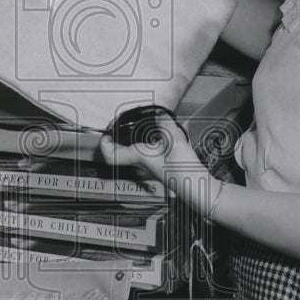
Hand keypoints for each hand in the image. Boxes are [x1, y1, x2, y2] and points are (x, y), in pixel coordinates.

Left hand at [98, 115, 214, 211]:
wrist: (195, 185)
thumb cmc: (183, 170)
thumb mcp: (174, 141)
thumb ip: (165, 124)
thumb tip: (160, 115)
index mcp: (139, 157)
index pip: (111, 156)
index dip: (104, 144)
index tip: (106, 132)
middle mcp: (142, 162)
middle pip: (119, 151)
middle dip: (115, 137)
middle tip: (117, 125)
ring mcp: (150, 163)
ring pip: (132, 150)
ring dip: (129, 138)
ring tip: (134, 125)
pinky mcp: (160, 162)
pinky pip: (145, 150)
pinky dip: (145, 140)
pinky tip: (156, 133)